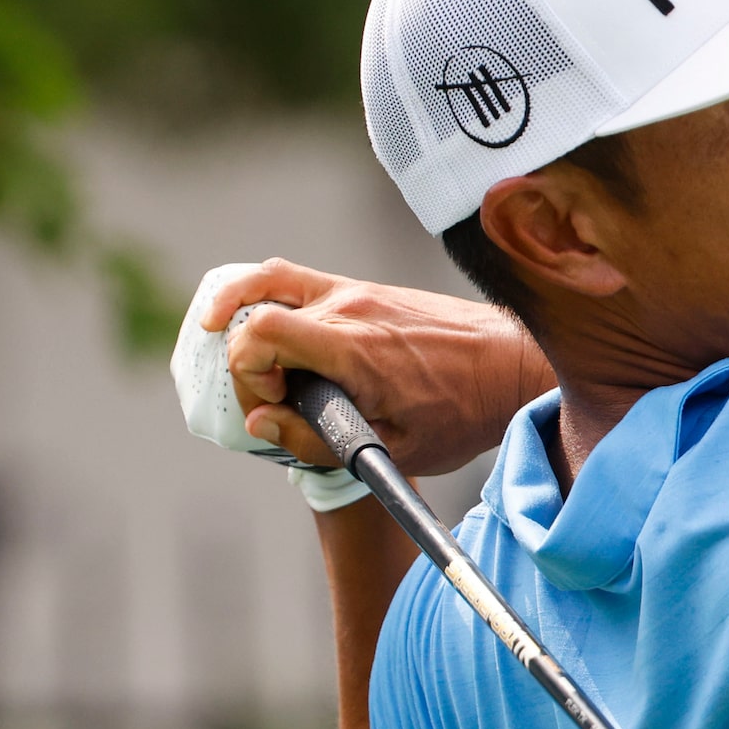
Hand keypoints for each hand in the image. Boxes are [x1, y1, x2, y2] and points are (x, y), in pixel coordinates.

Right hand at [209, 259, 555, 476]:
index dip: (247, 375)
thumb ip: (316, 442)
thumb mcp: (392, 450)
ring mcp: (354, 291)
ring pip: (269, 278)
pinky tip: (255, 316)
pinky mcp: (363, 289)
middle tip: (269, 398)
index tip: (274, 408)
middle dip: (244, 359)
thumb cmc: (461, 413)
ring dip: (237, 306)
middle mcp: (348, 308)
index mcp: (353, 348)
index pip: (260, 334)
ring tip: (215, 330)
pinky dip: (266, 295)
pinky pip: (297, 280)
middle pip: (255, 310)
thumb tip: (260, 423)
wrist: (513, 366)